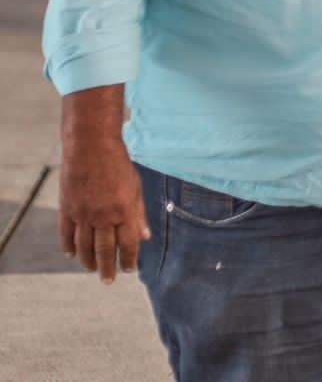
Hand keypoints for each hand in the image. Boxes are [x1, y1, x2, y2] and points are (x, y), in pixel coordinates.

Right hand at [58, 121, 148, 283]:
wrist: (91, 148)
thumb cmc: (119, 166)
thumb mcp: (136, 188)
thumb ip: (139, 214)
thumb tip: (145, 237)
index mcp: (124, 210)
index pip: (128, 243)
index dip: (129, 259)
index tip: (129, 270)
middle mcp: (103, 215)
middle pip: (104, 250)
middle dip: (107, 268)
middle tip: (108, 281)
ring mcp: (83, 214)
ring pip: (84, 246)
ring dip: (88, 261)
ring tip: (92, 270)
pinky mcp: (67, 209)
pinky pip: (67, 234)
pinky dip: (69, 246)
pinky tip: (72, 255)